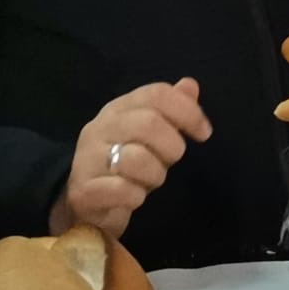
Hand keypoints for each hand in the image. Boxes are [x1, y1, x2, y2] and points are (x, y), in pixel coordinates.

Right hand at [50, 78, 212, 238]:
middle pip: (149, 123)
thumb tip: (190, 85)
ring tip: (149, 181)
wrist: (87, 204)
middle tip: (170, 161)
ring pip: (137, 158)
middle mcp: (100, 127)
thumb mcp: (151, 134)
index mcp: (118, 108)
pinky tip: (133, 197)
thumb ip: (170, 109)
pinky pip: (122, 190)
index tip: (204, 133)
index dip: (188, 111)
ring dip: (155, 175)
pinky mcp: (84, 191)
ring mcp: (88, 159)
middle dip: (172, 146)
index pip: (157, 94)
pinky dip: (136, 197)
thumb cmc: (126, 163)